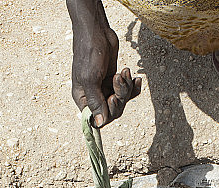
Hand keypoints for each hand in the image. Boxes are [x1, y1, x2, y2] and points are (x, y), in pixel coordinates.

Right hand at [70, 6, 140, 127]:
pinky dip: (132, 85)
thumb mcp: (90, 79)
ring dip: (126, 87)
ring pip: (122, 100)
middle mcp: (94, 96)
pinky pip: (127, 91)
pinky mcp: (114, 81)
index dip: (108, 112)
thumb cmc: (89, 53)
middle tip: (118, 79)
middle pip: (113, 110)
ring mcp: (105, 89)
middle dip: (120, 96)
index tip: (113, 98)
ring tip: (124, 71)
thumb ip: (95, 101)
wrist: (97, 32)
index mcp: (83, 98)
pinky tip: (135, 77)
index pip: (97, 118)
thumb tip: (99, 123)